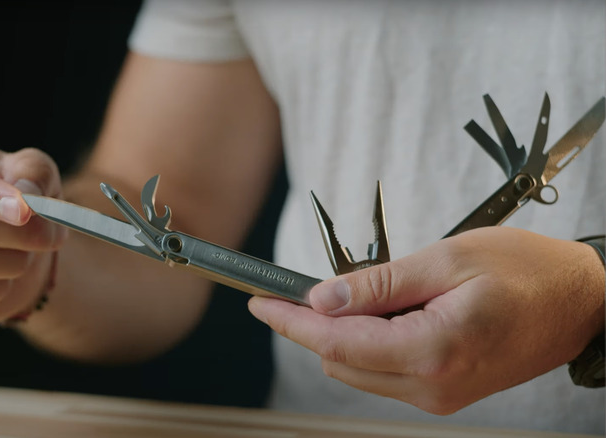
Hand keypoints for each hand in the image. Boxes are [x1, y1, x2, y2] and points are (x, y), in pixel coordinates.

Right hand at [0, 139, 66, 326]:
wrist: (9, 240)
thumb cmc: (14, 193)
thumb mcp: (32, 170)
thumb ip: (34, 173)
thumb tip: (26, 197)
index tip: (26, 212)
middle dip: (19, 234)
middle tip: (48, 236)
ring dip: (13, 262)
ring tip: (25, 254)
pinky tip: (3, 278)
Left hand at [248, 227, 604, 413]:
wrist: (581, 302)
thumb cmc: (526, 270)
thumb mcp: (447, 259)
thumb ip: (379, 284)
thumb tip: (322, 299)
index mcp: (433, 350)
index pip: (337, 342)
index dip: (290, 322)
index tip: (259, 301)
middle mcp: (432, 386)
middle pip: (340, 361)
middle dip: (308, 327)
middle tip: (291, 289)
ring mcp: (439, 396)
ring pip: (357, 370)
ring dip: (338, 335)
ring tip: (345, 294)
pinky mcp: (444, 392)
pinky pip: (384, 373)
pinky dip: (365, 344)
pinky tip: (374, 314)